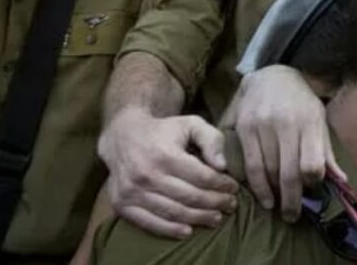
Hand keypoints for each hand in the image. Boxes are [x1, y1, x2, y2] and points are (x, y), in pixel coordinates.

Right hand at [98, 108, 236, 237]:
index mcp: (165, 154)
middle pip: (189, 196)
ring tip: (216, 218)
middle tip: (230, 205)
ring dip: (198, 218)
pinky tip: (188, 231)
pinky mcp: (122, 204)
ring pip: (173, 212)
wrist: (123, 137)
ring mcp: (132, 191)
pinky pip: (149, 223)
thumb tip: (223, 166)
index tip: (234, 187)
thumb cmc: (163, 131)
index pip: (201, 176)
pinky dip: (170, 230)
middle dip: (215, 203)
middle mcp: (146, 174)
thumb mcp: (190, 124)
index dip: (221, 184)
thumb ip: (211, 139)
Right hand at [223, 65, 343, 222]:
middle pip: (287, 173)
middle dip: (290, 200)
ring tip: (274, 206)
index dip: (313, 183)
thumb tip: (342, 182)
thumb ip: (326, 151)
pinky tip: (260, 192)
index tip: (312, 191)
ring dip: (270, 194)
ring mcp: (262, 124)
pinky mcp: (243, 127)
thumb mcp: (319, 119)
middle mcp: (285, 123)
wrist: (270, 74)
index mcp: (310, 121)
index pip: (312, 163)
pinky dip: (254, 183)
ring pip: (266, 171)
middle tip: (291, 216)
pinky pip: (248, 163)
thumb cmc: (300, 101)